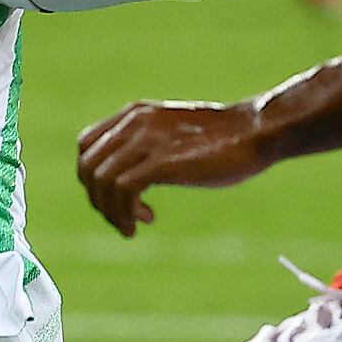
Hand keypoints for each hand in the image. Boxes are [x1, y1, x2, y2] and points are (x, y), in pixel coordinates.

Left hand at [76, 98, 271, 236]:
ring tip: (132, 226)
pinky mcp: (161, 161)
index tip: (114, 199)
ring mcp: (146, 140)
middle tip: (122, 219)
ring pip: (100, 181)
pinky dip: (125, 212)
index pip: (86, 146)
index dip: (92, 178)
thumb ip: (150, 145)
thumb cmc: (225, 139)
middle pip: (87, 167)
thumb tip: (135, 175)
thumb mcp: (174, 134)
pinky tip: (146, 219)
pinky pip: (122, 189)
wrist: (255, 131)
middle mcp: (133, 123)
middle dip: (98, 200)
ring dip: (111, 211)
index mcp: (134, 115)